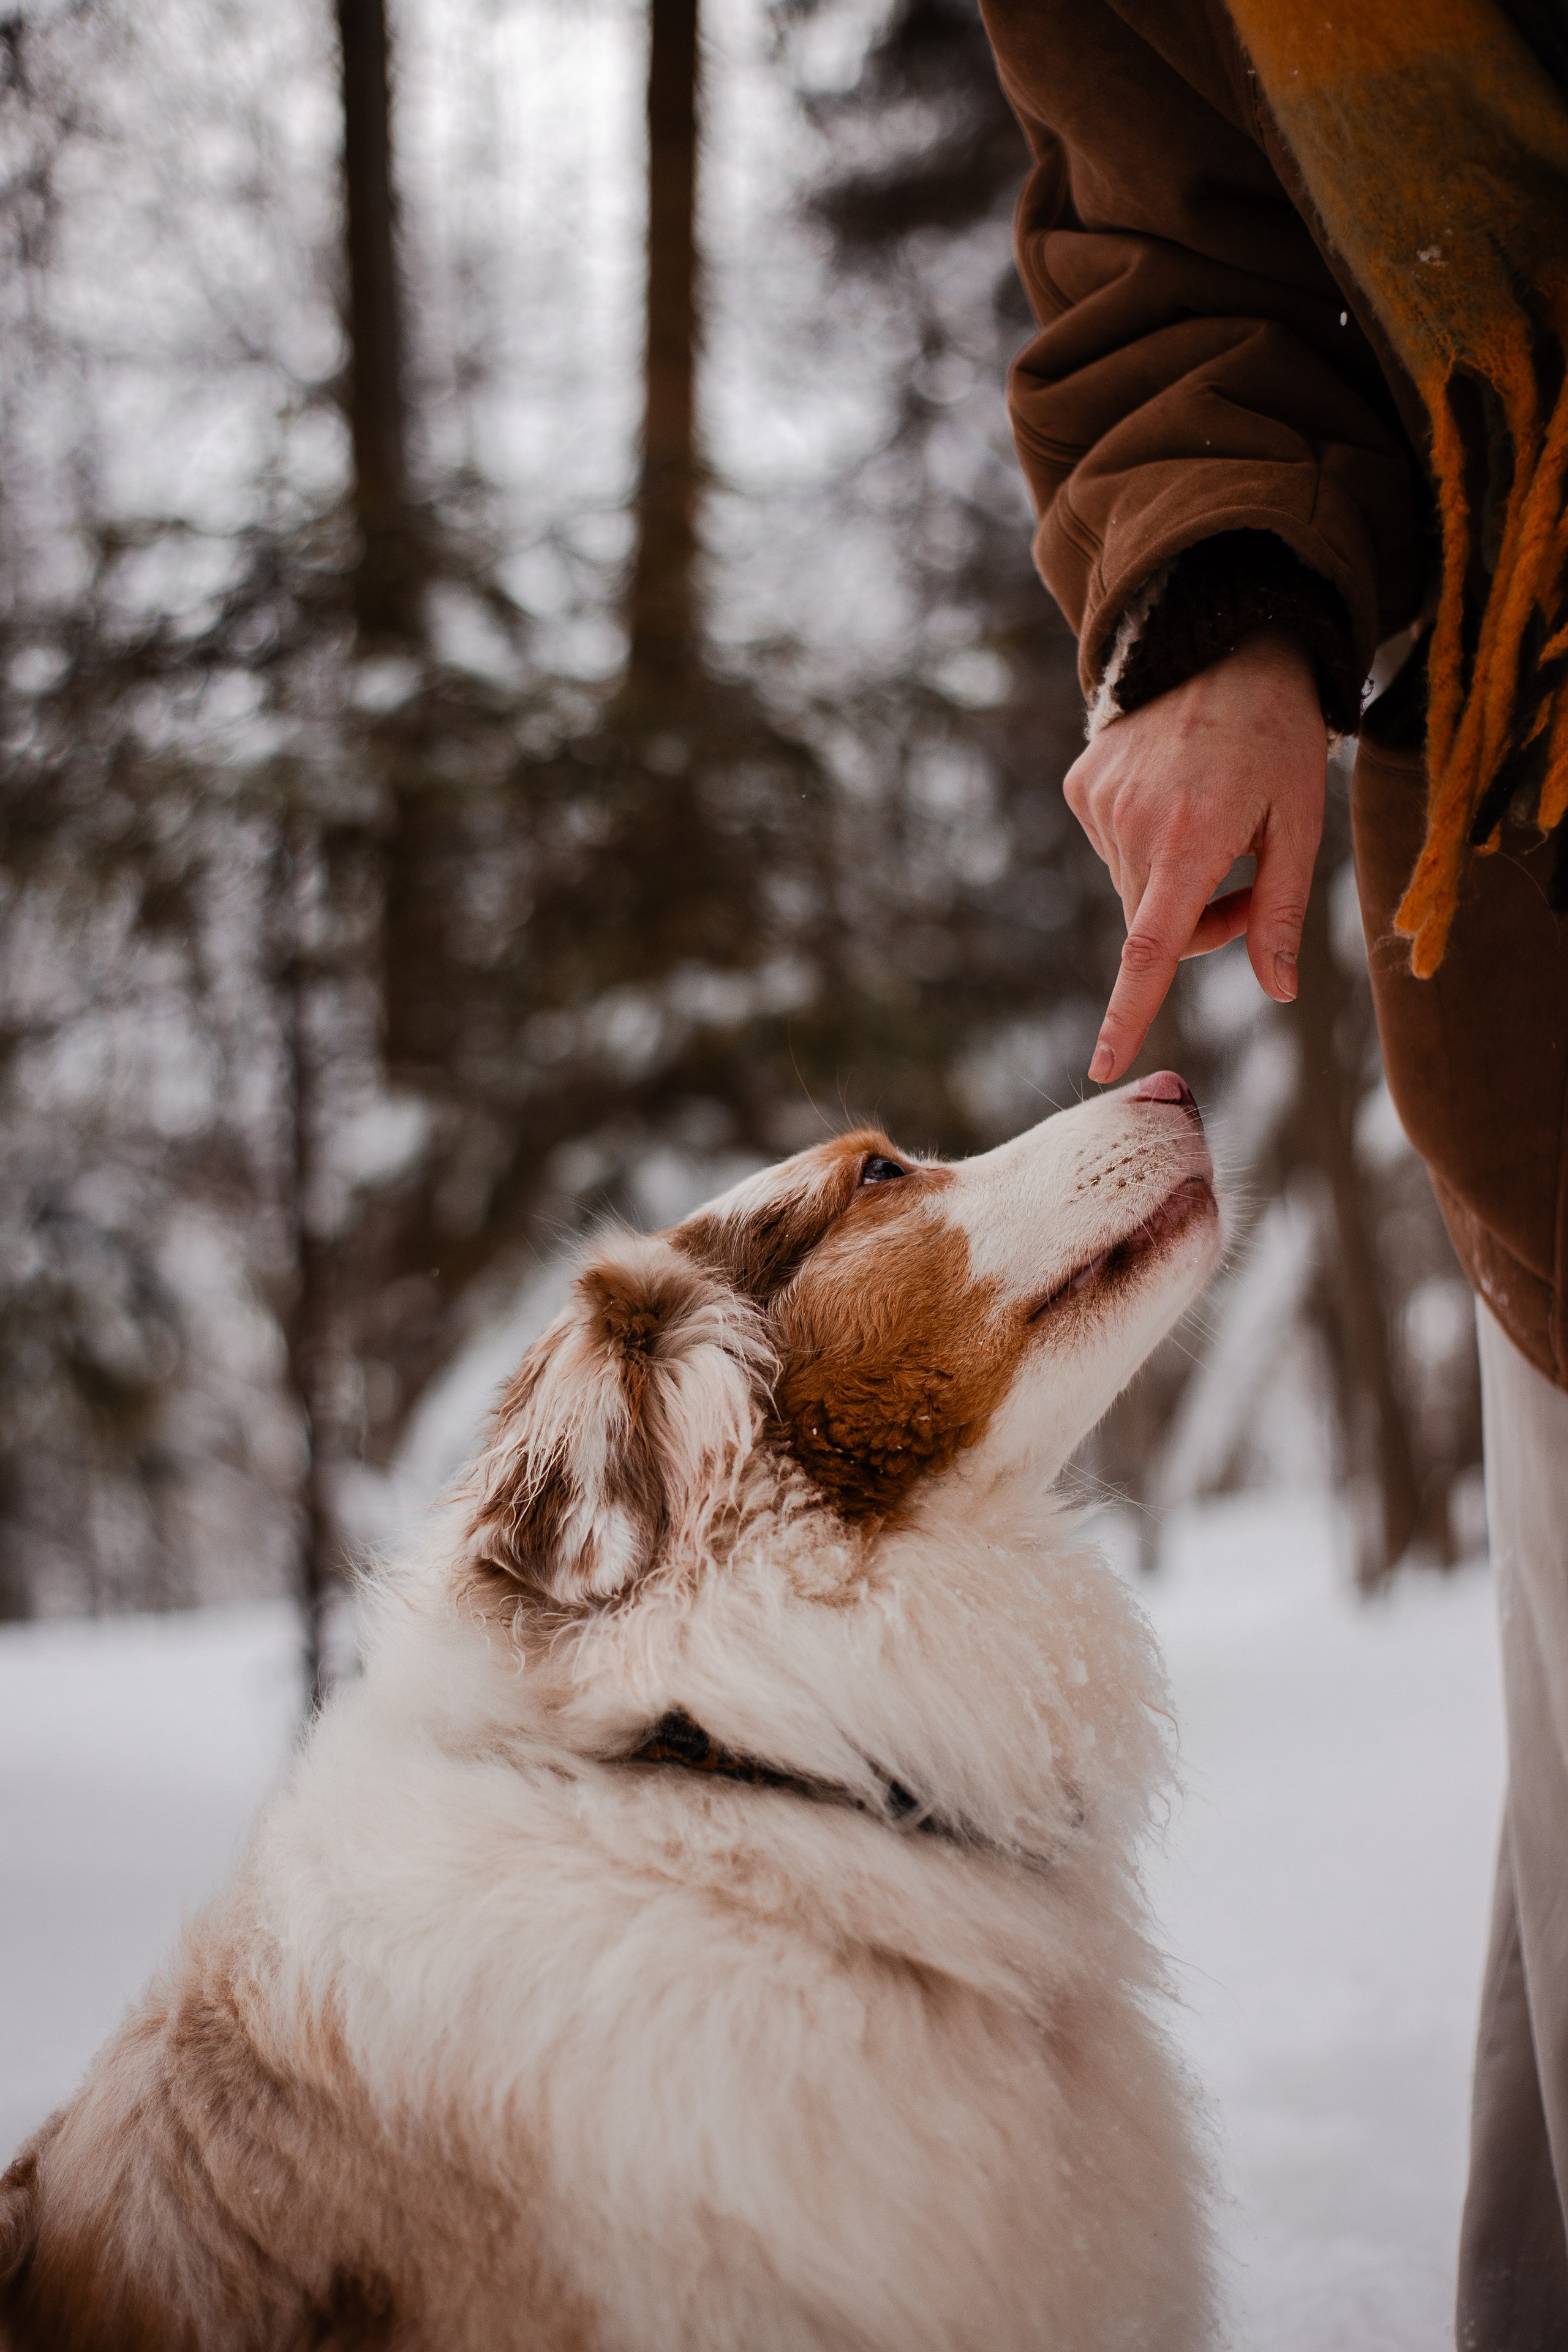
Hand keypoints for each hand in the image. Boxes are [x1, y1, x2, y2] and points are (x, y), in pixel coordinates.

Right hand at [1064, 630, 1328, 1082]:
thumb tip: (1279, 990)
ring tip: (1214, 822)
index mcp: (1192, 839)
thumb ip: (1281, 910)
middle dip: (1201, 926)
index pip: (1151, 949)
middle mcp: (1133, 824)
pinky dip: (1146, 844)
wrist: (1221, 637)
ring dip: (1174, 884)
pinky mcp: (1082, 785)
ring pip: (1135, 892)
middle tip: (1251, 877)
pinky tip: (1173, 795)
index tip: (1102, 1064)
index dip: (1128, 1011)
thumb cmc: (1277, 732)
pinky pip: (1113, 848)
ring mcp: (1099, 803)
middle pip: (1156, 928)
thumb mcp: (1299, 821)